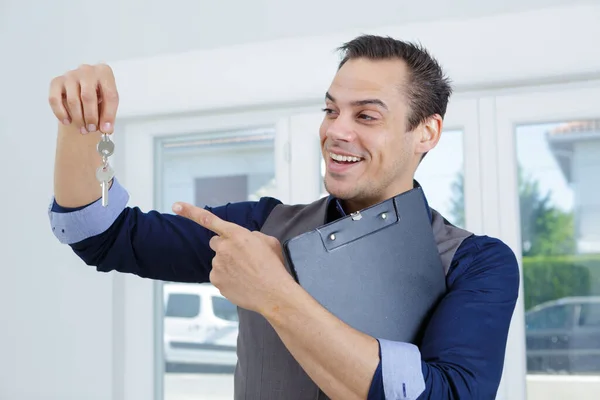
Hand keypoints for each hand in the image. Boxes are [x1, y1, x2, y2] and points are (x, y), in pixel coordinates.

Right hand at [48, 64, 118, 134]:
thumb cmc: (98, 94)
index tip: (106, 129)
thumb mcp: (108, 103)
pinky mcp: (56, 81)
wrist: (83, 87)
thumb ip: (108, 115)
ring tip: (83, 129)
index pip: (109, 95)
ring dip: (78, 119)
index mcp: (104, 73)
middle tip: (91, 129)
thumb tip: (106, 129)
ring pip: (72, 100)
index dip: (108, 115)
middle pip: (88, 97)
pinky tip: (68, 122)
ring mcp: (70, 75)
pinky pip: (54, 100)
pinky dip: (61, 113)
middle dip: (90, 117)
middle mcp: (87, 70)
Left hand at [173, 202, 296, 313]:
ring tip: (247, 273)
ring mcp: (217, 265)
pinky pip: (218, 276)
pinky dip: (228, 279)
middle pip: (216, 243)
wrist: (273, 293)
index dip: (189, 211)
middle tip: (242, 257)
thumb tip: (245, 239)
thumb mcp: (269, 241)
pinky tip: (242, 282)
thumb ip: (252, 235)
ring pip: (219, 261)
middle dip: (225, 247)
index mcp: (236, 234)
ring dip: (229, 265)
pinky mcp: (216, 281)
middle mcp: (223, 248)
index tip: (175, 206)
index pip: (208, 219)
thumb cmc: (273, 267)